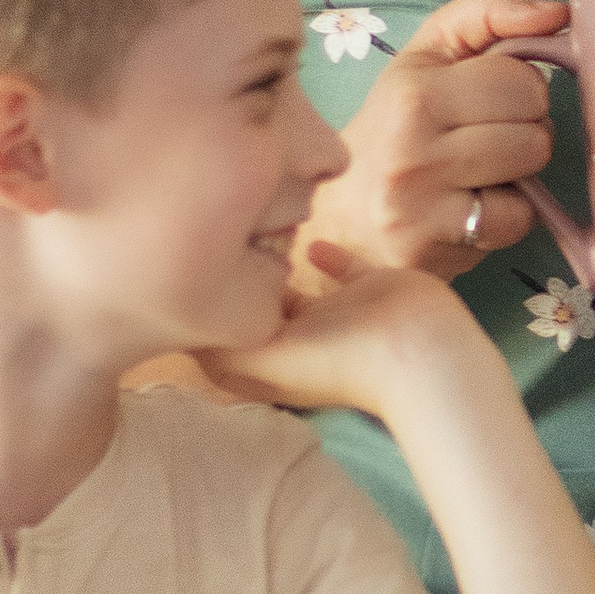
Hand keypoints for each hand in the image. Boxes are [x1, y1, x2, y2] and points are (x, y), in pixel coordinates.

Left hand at [205, 242, 466, 418]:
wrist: (416, 350)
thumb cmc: (337, 360)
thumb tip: (177, 322)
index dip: (203, 311)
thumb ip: (218, 343)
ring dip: (278, 268)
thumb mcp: (261, 359)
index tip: (181, 276)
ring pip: (298, 291)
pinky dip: (324, 255)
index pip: (226, 338)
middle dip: (236, 284)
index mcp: (272, 361)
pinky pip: (341, 267)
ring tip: (255, 232)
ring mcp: (338, 314)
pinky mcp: (370, 288)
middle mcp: (301, 339)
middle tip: (212, 240)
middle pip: (257, 312)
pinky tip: (310, 236)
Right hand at [296, 0, 566, 283]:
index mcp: (413, 89)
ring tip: (478, 170)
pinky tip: (472, 208)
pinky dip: (507, 217)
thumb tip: (557, 12)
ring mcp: (419, 201)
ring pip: (531, 170)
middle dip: (524, 128)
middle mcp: (410, 144)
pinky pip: (517, 221)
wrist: (343, 216)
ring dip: (519, 171)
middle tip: (484, 137)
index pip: (522, 78)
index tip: (486, 101)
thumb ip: (489, 10)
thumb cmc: (399, 125)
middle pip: (535, 125)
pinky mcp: (433, 246)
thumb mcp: (431, 53)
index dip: (518, 89)